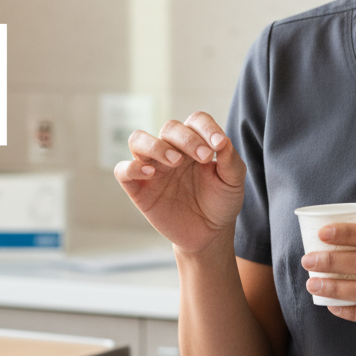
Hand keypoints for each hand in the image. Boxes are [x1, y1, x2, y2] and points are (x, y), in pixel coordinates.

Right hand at [114, 112, 245, 253]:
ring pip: (138, 140)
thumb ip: (230, 160)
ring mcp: (153, 168)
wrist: (209, 234)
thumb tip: (222, 140)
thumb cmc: (220, 202)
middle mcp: (171, 150)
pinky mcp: (138, 188)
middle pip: (170, 127)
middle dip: (187, 139)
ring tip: (175, 161)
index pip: (196, 121)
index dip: (207, 128)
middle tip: (204, 157)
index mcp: (196, 143)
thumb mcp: (233, 182)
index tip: (219, 145)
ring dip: (156, 145)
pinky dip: (131, 167)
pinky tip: (150, 173)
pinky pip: (123, 170)